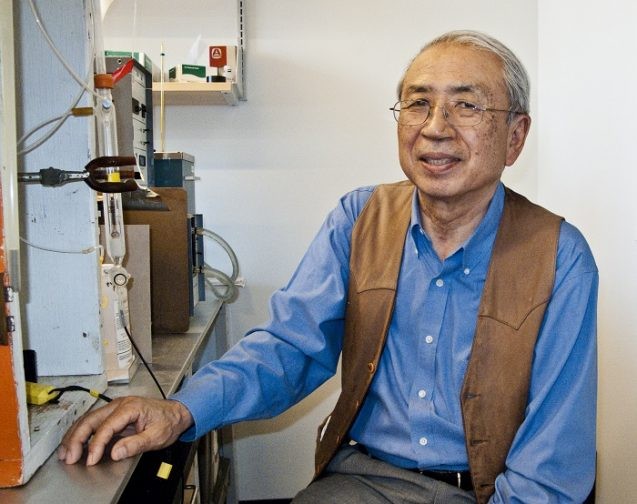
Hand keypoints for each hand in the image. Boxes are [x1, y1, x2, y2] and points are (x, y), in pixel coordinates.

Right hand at [57, 396, 193, 465]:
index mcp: (130, 407)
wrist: (176, 413)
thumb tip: (116, 452)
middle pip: (91, 420)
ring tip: (65, 453)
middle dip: (77, 439)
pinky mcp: (113, 414)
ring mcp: (115, 408)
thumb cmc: (168, 422)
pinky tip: (74, 444)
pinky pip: (93, 422)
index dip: (96, 444)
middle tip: (68, 457)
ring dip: (74, 435)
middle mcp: (119, 405)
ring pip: (88, 420)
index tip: (90, 460)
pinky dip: (81, 433)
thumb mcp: (157, 436)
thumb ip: (136, 444)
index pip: (107, 426)